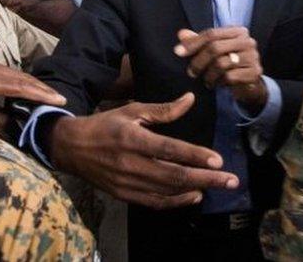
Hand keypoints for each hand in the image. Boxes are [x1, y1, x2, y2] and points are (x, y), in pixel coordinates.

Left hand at [0, 51, 66, 133]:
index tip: (61, 100)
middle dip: (42, 88)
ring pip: (13, 74)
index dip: (41, 94)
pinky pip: (3, 73)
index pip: (19, 86)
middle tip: (61, 100)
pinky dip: (17, 81)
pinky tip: (19, 90)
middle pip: (21, 77)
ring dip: (30, 84)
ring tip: (46, 96)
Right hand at [50, 93, 239, 208]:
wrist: (72, 148)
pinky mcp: (124, 195)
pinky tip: (194, 196)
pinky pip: (155, 202)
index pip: (170, 150)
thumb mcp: (132, 110)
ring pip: (167, 191)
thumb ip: (163, 109)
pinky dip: (176, 202)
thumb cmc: (106, 124)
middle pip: (174, 175)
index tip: (218, 160)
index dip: (195, 156)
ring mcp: (127, 183)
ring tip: (218, 186)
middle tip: (231, 180)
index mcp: (133, 139)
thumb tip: (190, 99)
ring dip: (195, 189)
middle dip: (206, 179)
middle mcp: (131, 164)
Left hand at [173, 27, 266, 112]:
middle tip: (191, 72)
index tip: (178, 52)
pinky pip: (229, 77)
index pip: (211, 34)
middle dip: (199, 61)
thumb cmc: (230, 63)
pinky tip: (218, 84)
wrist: (250, 83)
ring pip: (221, 64)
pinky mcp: (254, 72)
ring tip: (206, 80)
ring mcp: (253, 57)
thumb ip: (198, 42)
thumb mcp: (214, 51)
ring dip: (209, 75)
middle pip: (215, 48)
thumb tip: (181, 34)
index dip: (193, 43)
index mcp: (238, 31)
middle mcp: (247, 41)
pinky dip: (219, 82)